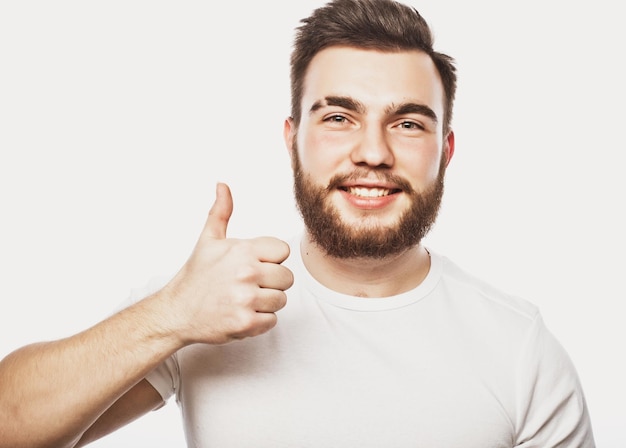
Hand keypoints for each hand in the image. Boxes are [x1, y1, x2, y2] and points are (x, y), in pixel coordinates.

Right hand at [159, 183, 293, 345]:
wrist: (176, 312)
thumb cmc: (195, 276)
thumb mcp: (208, 240)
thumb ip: (221, 212)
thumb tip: (223, 185)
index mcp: (243, 250)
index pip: (283, 251)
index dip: (271, 260)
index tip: (254, 265)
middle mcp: (246, 273)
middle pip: (287, 277)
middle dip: (271, 283)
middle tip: (248, 285)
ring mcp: (246, 299)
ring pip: (281, 300)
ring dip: (265, 303)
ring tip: (243, 300)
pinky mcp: (246, 323)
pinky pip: (272, 321)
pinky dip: (259, 322)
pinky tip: (241, 314)